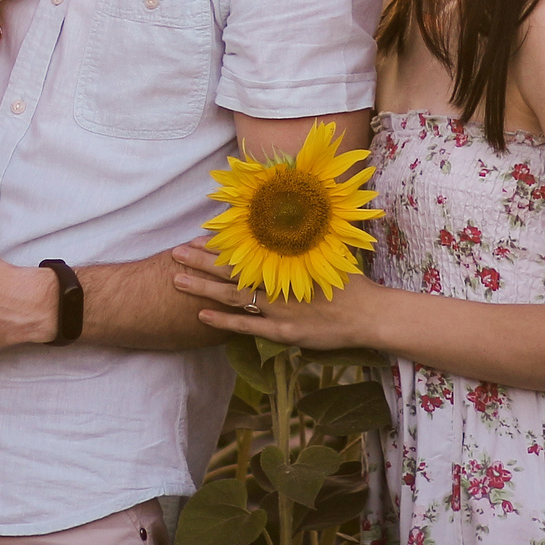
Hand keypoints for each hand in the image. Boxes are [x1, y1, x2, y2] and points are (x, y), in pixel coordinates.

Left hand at [170, 242, 380, 350]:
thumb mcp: (327, 251)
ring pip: (231, 296)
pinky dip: (221, 321)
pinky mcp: (282, 332)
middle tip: (175, 253)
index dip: (219, 245)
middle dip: (201, 261)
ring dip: (203, 288)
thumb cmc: (349, 281)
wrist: (368, 314)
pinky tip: (200, 315)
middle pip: (231, 269)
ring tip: (176, 280)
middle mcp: (277, 282)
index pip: (244, 250)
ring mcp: (277, 309)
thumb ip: (306, 236)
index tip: (198, 237)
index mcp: (286, 261)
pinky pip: (245, 327)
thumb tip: (295, 211)